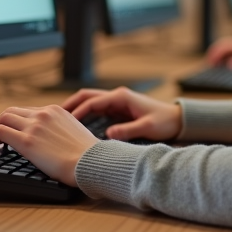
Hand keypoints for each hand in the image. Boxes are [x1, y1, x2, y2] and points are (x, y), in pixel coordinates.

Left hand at [0, 105, 96, 182]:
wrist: (92, 162)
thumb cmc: (88, 156)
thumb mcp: (75, 133)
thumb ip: (61, 130)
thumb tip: (52, 141)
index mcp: (56, 111)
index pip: (28, 111)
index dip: (15, 122)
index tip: (11, 133)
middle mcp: (43, 114)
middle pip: (11, 111)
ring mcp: (34, 126)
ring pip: (2, 119)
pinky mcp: (27, 141)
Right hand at [62, 87, 181, 141]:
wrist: (177, 120)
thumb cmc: (164, 122)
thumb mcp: (147, 127)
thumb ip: (128, 130)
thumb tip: (108, 134)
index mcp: (121, 97)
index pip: (93, 101)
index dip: (78, 111)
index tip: (66, 122)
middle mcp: (117, 97)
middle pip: (87, 96)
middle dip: (70, 104)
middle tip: (54, 116)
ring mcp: (116, 102)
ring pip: (90, 102)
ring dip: (76, 109)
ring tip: (60, 121)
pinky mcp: (118, 110)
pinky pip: (96, 110)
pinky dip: (84, 115)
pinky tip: (76, 126)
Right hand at [205, 35, 231, 74]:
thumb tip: (229, 64)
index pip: (224, 45)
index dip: (215, 53)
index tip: (210, 62)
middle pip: (224, 46)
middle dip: (215, 53)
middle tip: (209, 64)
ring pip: (228, 49)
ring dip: (220, 56)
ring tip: (214, 65)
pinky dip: (226, 58)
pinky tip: (225, 65)